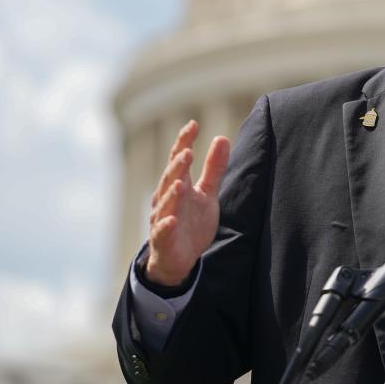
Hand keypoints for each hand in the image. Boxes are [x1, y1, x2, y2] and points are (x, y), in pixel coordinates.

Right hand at [146, 120, 230, 286]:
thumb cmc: (191, 221)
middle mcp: (167, 199)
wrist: (179, 258)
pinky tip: (171, 219)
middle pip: (170, 178)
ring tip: (180, 183)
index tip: (192, 125)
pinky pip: (162, 231)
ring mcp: (163, 218)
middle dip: (177, 166)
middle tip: (187, 152)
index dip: (184, 142)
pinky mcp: (163, 239)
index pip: (179, 159)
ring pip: (165, 204)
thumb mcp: (207, 193)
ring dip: (171, 194)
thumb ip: (214, 168)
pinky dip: (166, 225)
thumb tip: (222, 137)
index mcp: (178, 185)